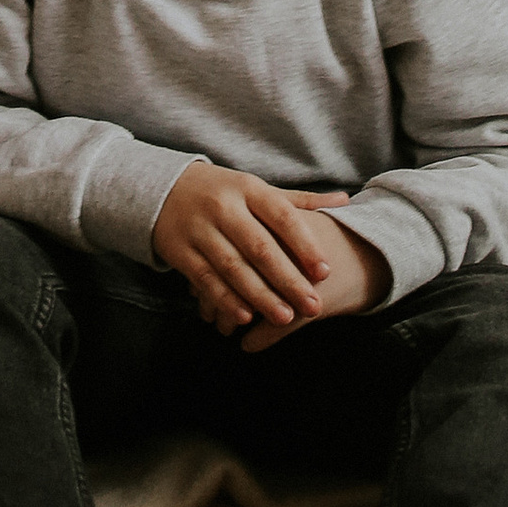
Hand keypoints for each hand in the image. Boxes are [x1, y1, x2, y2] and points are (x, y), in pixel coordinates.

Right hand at [153, 163, 388, 351]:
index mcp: (248, 188)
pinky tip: (244, 316)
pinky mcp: (180, 251)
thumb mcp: (256, 189)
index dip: (304, 243)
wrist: (162, 189)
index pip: (281, 215)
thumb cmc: (223, 192)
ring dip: (261, 295)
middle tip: (312, 305)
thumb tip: (345, 200)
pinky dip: (225, 299)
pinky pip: (205, 279)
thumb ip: (298, 201)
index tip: (325, 271)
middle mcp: (223, 207)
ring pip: (234, 267)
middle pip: (260, 247)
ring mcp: (199, 229)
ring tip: (285, 318)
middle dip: (288, 279)